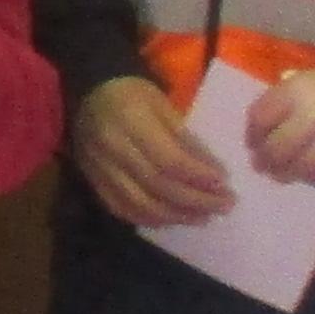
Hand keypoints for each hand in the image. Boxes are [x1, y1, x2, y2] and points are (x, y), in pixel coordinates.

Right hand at [69, 74, 236, 229]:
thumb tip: (214, 171)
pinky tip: (174, 218)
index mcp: (130, 120)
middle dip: (195, 200)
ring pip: (140, 204)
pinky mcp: (93, 181)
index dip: (198, 175)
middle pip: (157, 185)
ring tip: (205, 217)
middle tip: (224, 205)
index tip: (224, 183)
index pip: (168, 159)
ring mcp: (98, 168)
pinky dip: (151, 219)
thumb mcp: (164, 104)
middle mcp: (111, 147)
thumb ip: (186, 138)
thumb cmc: (133, 94)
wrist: (89, 94)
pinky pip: (122, 209)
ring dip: (177, 215)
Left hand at [249, 61, 314, 189]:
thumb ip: (284, 100)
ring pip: (299, 168)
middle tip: (262, 166)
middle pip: (276, 149)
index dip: (252, 134)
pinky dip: (313, 179)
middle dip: (265, 160)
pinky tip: (309, 174)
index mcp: (299, 90)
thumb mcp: (310, 79)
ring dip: (286, 174)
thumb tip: (259, 131)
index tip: (252, 143)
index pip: (260, 118)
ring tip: (283, 175)